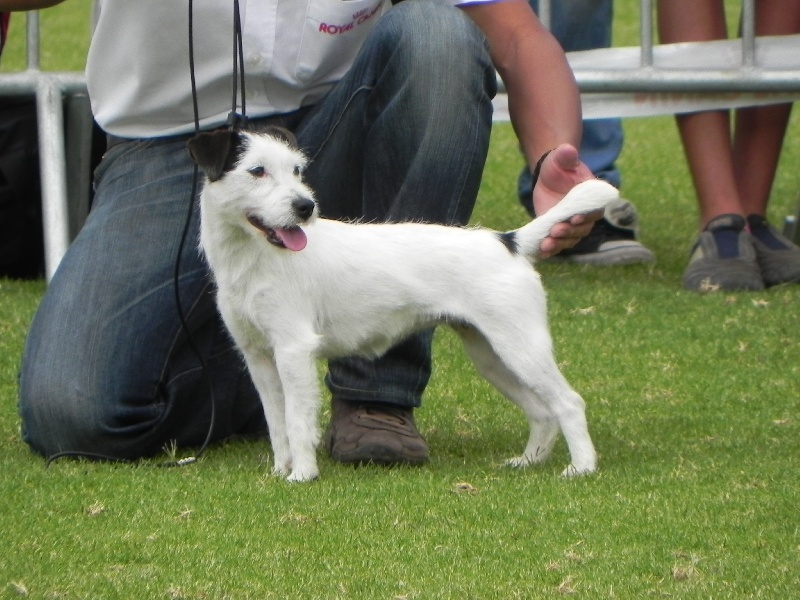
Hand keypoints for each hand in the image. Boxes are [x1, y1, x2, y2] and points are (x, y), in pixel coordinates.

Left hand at [532, 144, 602, 258]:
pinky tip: (542, 252)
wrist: (548, 177)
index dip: (586, 216)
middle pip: (581, 229)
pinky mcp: (557, 231)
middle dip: (569, 232)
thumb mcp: (562, 159)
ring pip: (569, 240)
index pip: (594, 211)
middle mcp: (585, 215)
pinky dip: (550, 250)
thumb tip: (568, 149)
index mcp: (592, 199)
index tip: (574, 217)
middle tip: (556, 230)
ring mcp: (571, 226)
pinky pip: (557, 244)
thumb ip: (566, 157)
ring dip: (559, 244)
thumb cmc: (560, 166)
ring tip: (546, 244)